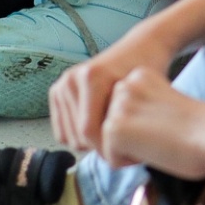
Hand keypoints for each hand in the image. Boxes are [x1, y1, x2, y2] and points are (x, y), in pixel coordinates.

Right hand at [50, 42, 178, 154]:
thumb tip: (113, 157)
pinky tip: (101, 128)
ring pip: (70, 137)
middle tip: (123, 145)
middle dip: (101, 148)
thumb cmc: (147, 73)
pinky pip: (63, 132)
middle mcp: (72, 78)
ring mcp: (62, 84)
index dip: (107, 149)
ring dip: (91, 143)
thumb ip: (127, 123)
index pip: (88, 130)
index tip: (128, 154)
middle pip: (77, 137)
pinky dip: (80, 136)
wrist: (140, 47)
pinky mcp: (57, 92)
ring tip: (114, 135)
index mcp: (92, 76)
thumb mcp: (143, 96)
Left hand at [100, 68, 204, 176]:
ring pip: (110, 143)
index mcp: (138, 75)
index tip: (168, 121)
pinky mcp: (114, 127)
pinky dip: (130, 161)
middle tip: (163, 132)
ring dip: (132, 150)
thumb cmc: (198, 127)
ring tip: (159, 138)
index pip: (123, 113)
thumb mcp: (162, 103)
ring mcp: (118, 105)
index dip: (145, 126)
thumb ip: (142, 108)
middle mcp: (124, 84)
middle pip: (113, 127)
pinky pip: (111, 158)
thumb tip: (123, 127)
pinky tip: (154, 146)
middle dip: (133, 138)